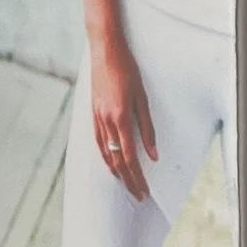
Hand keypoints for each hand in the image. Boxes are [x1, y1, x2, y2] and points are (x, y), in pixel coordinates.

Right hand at [89, 34, 157, 202]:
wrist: (104, 51)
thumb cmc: (127, 70)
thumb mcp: (142, 98)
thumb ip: (147, 128)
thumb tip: (153, 155)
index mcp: (120, 119)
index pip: (131, 158)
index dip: (137, 177)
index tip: (144, 192)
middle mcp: (106, 123)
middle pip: (118, 161)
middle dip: (128, 180)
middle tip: (138, 195)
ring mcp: (97, 119)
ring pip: (106, 154)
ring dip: (116, 172)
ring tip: (126, 184)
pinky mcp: (92, 114)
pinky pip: (98, 142)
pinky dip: (105, 157)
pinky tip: (110, 162)